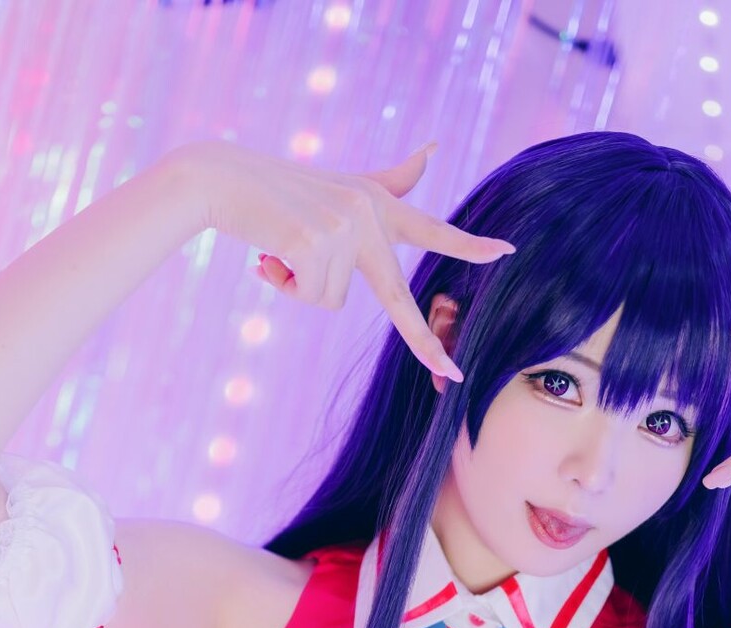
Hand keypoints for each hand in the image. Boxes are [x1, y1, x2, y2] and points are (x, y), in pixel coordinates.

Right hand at [179, 138, 514, 383]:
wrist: (222, 178)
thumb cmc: (278, 190)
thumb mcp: (340, 184)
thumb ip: (391, 179)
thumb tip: (436, 149)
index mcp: (378, 203)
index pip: (431, 229)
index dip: (469, 245)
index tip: (508, 252)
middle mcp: (368, 212)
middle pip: (398, 299)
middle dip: (427, 344)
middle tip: (454, 375)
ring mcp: (343, 226)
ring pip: (330, 301)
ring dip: (300, 286)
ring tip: (280, 249)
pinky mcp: (315, 241)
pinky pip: (309, 295)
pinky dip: (283, 284)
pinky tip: (269, 253)